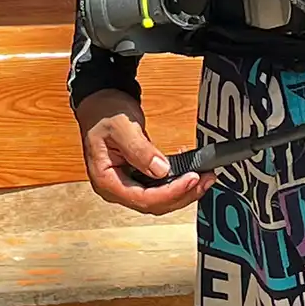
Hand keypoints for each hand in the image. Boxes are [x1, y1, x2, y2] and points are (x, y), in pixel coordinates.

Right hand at [76, 89, 213, 216]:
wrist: (100, 101)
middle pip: (153, 204)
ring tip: (204, 179)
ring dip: (182, 192)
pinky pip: (159, 189)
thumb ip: (139, 149)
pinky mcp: (137, 178)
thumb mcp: (121, 126)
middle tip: (204, 180)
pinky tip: (191, 175)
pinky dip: (176, 184)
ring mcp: (126, 184)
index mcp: (106, 180)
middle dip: (181, 195)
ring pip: (158, 200)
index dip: (170, 192)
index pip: (143, 198)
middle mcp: (115, 188)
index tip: (191, 179)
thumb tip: (161, 170)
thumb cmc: (104, 112)